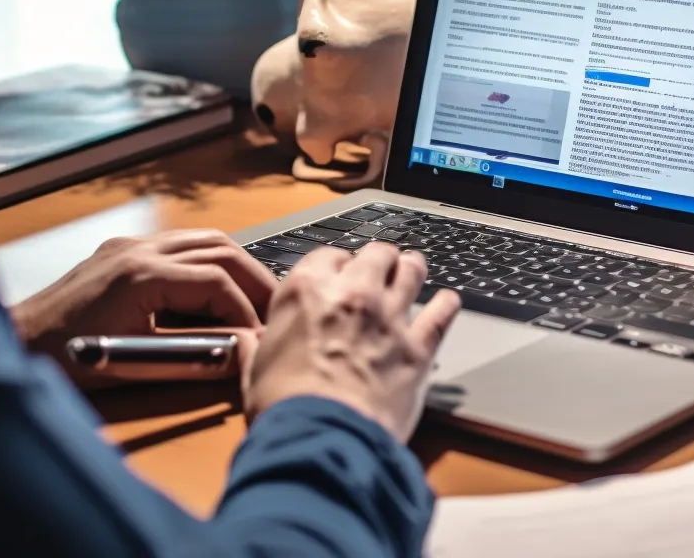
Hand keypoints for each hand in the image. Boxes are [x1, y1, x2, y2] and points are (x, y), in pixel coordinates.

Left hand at [10, 229, 275, 388]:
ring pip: (201, 239)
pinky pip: (178, 244)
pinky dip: (207, 262)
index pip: (217, 280)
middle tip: (274, 308)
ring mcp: (128, 246)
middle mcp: (137, 250)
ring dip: (235, 265)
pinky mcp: (120, 252)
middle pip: (219, 248)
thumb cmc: (66, 358)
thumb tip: (244, 353)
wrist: (15, 344)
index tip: (259, 336)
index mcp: (141, 275)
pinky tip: (215, 288)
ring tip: (253, 297)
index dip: (246, 310)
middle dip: (253, 279)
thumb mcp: (138, 363)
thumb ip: (196, 356)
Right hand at [240, 244, 460, 442]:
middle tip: (379, 269)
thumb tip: (244, 343)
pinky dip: (446, 305)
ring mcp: (389, 318)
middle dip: (377, 261)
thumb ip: (255, 348)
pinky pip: (441, 313)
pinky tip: (448, 301)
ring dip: (412, 269)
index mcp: (307, 290)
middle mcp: (352, 294)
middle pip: (376, 254)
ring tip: (413, 270)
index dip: (335, 267)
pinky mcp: (418, 348)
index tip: (337, 276)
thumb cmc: (284, 407)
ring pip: (412, 272)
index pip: (328, 256)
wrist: (322, 438)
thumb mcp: (255, 370)